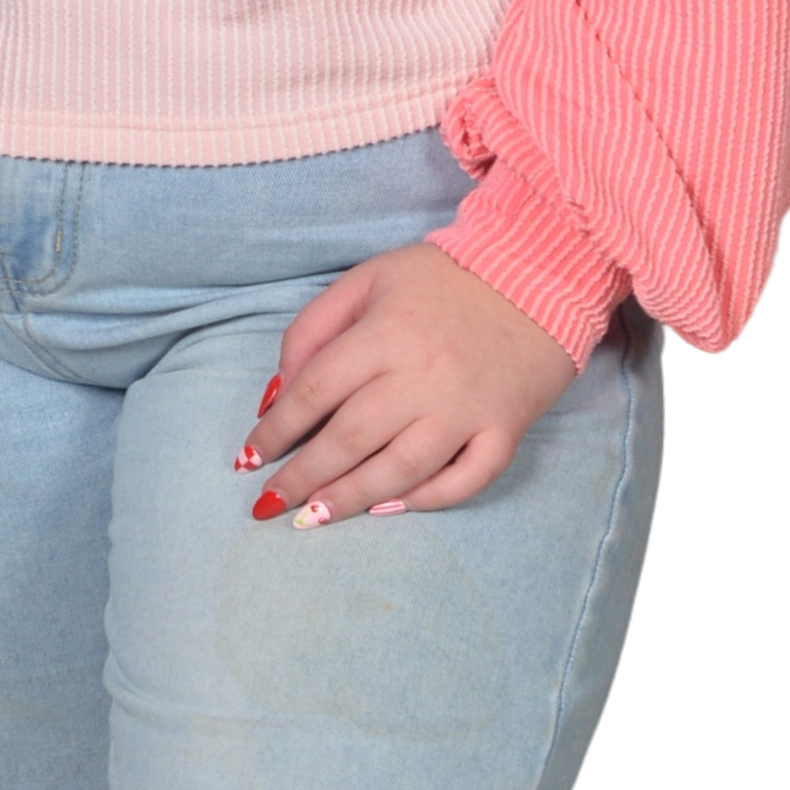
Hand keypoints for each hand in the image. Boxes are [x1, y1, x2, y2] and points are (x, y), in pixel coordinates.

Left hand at [237, 239, 579, 526]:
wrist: (539, 271)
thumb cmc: (442, 278)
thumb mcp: (368, 279)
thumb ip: (316, 327)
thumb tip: (280, 392)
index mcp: (386, 332)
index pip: (315, 390)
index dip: (276, 429)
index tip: (250, 457)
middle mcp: (423, 375)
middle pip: (350, 437)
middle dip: (302, 476)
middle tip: (270, 503)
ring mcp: (467, 408)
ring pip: (401, 469)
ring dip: (350, 499)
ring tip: (313, 518)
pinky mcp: (506, 429)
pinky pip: (466, 480)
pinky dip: (428, 500)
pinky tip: (391, 507)